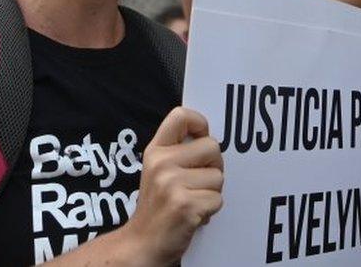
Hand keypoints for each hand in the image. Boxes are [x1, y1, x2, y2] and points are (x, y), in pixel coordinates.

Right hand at [124, 107, 223, 264]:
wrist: (142, 243)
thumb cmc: (158, 206)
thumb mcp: (158, 170)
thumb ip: (178, 152)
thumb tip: (210, 138)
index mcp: (156, 151)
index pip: (181, 115)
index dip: (200, 123)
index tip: (201, 138)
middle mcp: (162, 163)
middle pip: (212, 147)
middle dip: (213, 166)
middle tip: (198, 183)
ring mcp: (172, 184)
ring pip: (218, 176)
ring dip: (212, 192)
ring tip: (193, 200)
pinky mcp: (185, 205)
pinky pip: (218, 199)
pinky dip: (211, 209)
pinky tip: (194, 214)